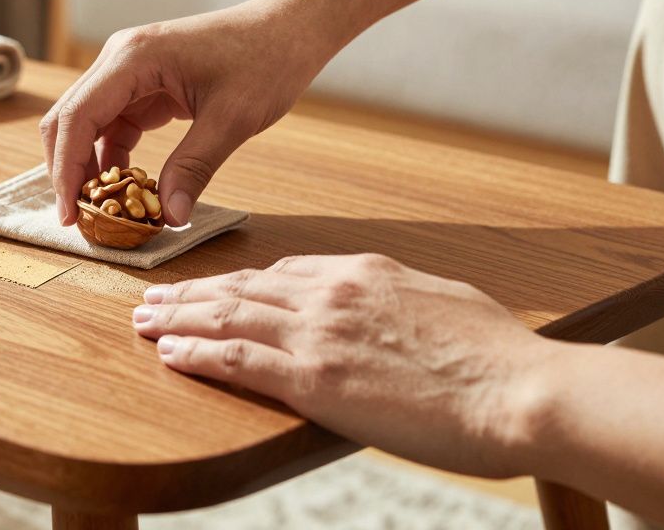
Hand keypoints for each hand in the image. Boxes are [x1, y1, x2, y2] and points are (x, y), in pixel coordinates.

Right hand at [39, 0, 336, 226]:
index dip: (66, 168)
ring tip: (102, 211)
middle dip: (68, 170)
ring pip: (86, 124)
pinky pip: (113, 126)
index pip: (77, 117)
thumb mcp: (232, 119)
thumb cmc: (266, 60)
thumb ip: (195, 167)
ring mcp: (129, 71)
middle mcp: (120, 59)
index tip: (68, 213)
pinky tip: (126, 188)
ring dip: (89, 166)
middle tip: (77, 219)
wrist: (289, 28)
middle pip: (69, 119)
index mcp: (133, 58)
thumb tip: (171, 217)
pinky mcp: (143, 85)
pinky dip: (113, 158)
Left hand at [132, 254, 555, 477]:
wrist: (521, 391)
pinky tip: (169, 352)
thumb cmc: (498, 356)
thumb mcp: (443, 301)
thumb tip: (384, 304)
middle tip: (153, 296)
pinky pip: (237, 357)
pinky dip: (197, 352)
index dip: (237, 282)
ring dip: (178, 317)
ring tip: (143, 319)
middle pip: (242, 287)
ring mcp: (319, 333)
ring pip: (228, 315)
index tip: (211, 287)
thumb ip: (398, 297)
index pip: (281, 273)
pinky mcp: (314, 378)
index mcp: (363, 273)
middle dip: (191, 292)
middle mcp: (332, 293)